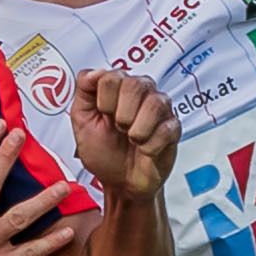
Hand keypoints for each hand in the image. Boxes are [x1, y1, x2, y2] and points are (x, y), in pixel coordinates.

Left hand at [68, 70, 178, 199]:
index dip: (104, 102)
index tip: (103, 116)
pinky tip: (145, 150)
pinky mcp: (173, 128)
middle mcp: (142, 92)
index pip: (111, 76)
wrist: (121, 183)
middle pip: (135, 84)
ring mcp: (160, 108)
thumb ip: (83, 91)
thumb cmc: (103, 152)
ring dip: (136, 131)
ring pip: (154, 104)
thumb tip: (94, 72)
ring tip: (132, 139)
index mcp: (118, 86)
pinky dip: (150, 146)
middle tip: (119, 129)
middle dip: (121, 115)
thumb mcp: (82, 121)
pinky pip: (166, 129)